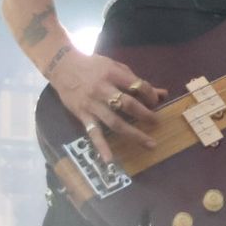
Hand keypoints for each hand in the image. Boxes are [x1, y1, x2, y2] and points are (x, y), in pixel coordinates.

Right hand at [50, 52, 167, 163]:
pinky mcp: (82, 115)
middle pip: (127, 104)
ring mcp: (92, 104)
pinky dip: (101, 146)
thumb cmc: (92, 66)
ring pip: (114, 122)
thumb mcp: (114, 66)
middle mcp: (102, 89)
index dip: (150, 95)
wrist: (63, 67)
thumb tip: (162, 94)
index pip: (137, 86)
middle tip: (156, 123)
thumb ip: (136, 81)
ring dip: (133, 134)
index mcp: (112, 74)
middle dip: (145, 115)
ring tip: (149, 143)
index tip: (156, 102)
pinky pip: (93, 132)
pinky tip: (109, 160)